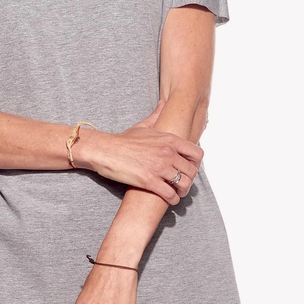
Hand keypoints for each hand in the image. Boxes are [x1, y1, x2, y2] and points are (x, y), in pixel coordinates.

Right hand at [80, 102, 203, 203]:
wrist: (105, 150)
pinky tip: (169, 199)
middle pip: (192, 171)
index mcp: (169, 140)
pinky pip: (170, 194)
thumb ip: (157, 115)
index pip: (197, 153)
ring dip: (183, 192)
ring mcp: (159, 167)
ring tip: (178, 194)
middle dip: (190, 180)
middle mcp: (167, 153)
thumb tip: (164, 103)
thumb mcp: (143, 126)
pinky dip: (172, 199)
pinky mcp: (149, 181)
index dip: (196, 164)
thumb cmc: (123, 140)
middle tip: (183, 184)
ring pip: (184, 184)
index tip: (190, 168)